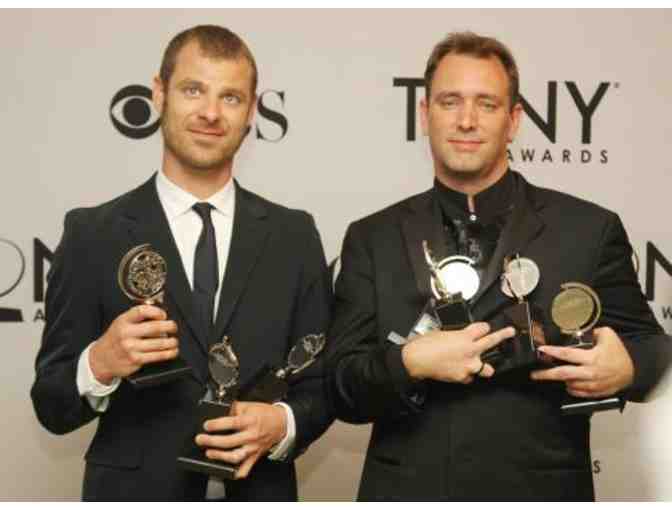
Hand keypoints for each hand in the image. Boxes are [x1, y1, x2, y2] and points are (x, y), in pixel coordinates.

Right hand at [89, 305, 178, 383]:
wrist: (101, 359)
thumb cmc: (115, 338)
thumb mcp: (122, 322)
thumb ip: (138, 317)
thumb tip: (159, 311)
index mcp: (123, 321)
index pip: (142, 311)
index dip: (157, 311)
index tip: (163, 315)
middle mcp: (126, 333)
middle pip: (155, 327)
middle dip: (170, 326)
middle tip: (174, 327)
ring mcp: (131, 348)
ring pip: (159, 343)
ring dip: (172, 342)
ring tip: (174, 340)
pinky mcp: (136, 360)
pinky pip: (157, 356)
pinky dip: (169, 353)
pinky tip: (172, 351)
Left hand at [196, 401, 287, 478]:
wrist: (282, 423)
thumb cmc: (265, 414)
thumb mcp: (250, 405)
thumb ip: (235, 408)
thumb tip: (220, 410)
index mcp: (250, 421)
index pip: (232, 423)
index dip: (217, 425)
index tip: (206, 425)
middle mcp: (252, 435)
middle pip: (229, 441)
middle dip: (212, 441)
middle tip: (200, 439)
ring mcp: (253, 448)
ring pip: (235, 456)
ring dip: (220, 456)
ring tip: (209, 453)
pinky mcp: (255, 456)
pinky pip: (246, 468)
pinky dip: (236, 472)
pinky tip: (226, 470)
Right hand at [401, 322, 515, 383]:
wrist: (416, 360)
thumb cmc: (425, 344)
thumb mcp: (443, 333)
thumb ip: (457, 336)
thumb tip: (462, 338)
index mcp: (465, 336)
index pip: (483, 328)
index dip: (483, 327)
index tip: (483, 327)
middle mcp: (471, 350)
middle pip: (492, 341)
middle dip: (503, 335)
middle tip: (509, 332)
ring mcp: (468, 365)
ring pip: (487, 368)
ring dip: (484, 365)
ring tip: (481, 365)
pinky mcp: (462, 377)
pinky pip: (470, 377)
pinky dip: (466, 375)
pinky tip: (459, 372)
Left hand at [530, 326, 634, 397]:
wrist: (633, 370)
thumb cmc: (619, 353)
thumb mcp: (607, 336)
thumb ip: (591, 332)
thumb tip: (577, 330)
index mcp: (592, 357)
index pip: (567, 354)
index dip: (552, 352)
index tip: (541, 350)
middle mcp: (590, 372)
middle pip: (563, 374)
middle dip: (546, 374)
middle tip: (534, 374)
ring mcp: (592, 384)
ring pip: (569, 384)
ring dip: (560, 380)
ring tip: (551, 375)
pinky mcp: (595, 393)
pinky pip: (577, 392)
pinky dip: (570, 387)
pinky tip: (567, 382)